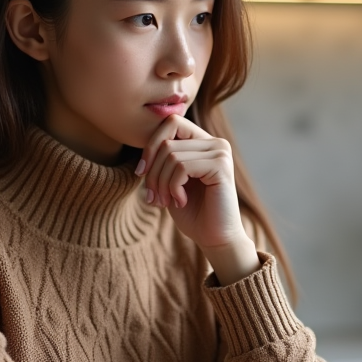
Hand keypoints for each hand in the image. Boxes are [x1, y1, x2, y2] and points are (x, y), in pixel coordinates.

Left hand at [136, 114, 257, 284]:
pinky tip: (181, 202)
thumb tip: (143, 146)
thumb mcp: (169, 181)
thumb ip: (162, 159)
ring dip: (161, 183)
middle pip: (167, 141)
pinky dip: (173, 187)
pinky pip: (181, 167)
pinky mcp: (221, 166)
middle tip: (153, 197)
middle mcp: (215, 143)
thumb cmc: (192, 212)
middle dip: (152, 172)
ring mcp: (220, 152)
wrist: (214, 238)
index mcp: (204, 142)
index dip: (151, 145)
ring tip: (166, 201)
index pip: (170, 122)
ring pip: (171, 155)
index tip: (141, 173)